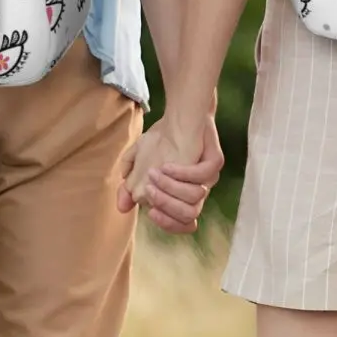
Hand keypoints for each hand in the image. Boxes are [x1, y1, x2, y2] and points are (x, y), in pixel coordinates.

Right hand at [117, 114, 222, 233]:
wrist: (181, 113)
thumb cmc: (161, 140)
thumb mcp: (139, 161)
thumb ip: (129, 184)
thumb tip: (122, 207)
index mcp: (183, 196)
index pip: (181, 223)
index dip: (167, 223)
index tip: (150, 212)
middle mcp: (198, 190)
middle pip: (189, 215)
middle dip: (166, 205)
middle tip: (148, 190)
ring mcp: (209, 177)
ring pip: (195, 198)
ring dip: (171, 188)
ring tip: (154, 173)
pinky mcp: (215, 161)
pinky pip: (202, 175)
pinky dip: (183, 173)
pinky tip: (167, 165)